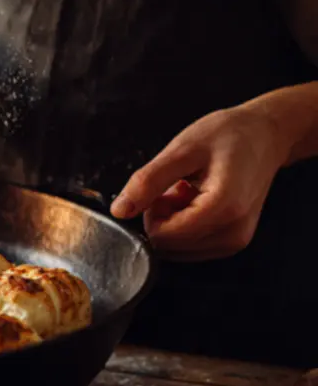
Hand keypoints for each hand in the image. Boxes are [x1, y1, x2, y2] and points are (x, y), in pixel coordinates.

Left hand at [110, 105, 289, 260]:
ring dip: (173, 221)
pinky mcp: (233, 242)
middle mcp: (233, 233)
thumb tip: (119, 212)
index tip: (165, 187)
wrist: (266, 135)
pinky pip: (191, 247)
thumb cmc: (228, 135)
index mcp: (223, 208)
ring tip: (191, 190)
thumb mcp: (182, 150)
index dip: (151, 212)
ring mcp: (236, 241)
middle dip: (162, 217)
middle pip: (169, 245)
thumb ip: (148, 181)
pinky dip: (185, 225)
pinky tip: (198, 199)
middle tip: (179, 186)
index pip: (163, 236)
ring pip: (177, 249)